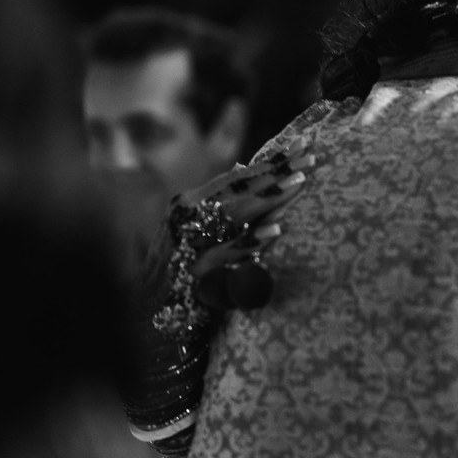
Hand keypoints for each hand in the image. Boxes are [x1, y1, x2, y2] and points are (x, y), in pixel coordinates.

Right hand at [145, 137, 314, 312]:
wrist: (144, 313)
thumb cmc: (178, 273)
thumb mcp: (198, 231)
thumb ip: (224, 208)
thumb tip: (251, 172)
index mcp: (190, 202)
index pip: (237, 175)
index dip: (270, 160)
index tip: (303, 144)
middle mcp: (186, 215)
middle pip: (239, 187)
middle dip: (278, 170)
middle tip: (313, 155)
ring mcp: (187, 242)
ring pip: (234, 212)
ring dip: (270, 196)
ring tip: (300, 182)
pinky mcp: (190, 272)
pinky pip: (225, 255)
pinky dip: (250, 242)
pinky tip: (276, 232)